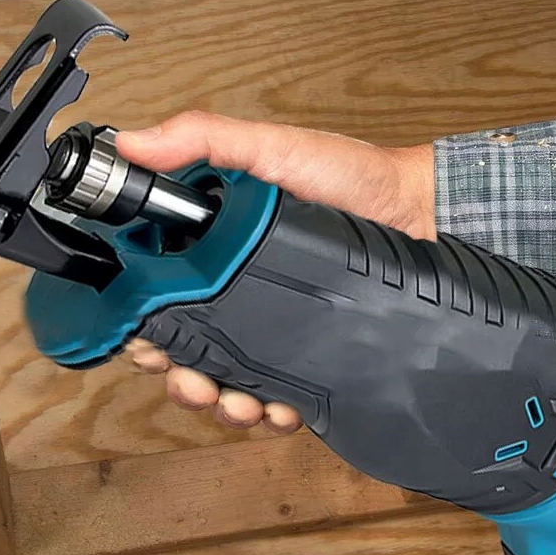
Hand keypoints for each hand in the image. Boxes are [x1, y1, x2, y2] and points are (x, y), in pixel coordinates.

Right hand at [115, 111, 436, 431]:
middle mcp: (243, 295)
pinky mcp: (311, 356)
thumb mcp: (271, 148)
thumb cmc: (352, 178)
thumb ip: (203, 139)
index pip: (165, 298)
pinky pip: (279, 398)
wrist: (421, 214)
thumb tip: (134, 144)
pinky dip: (270, 415)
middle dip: (181, 378)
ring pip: (228, 384)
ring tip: (237, 401)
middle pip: (189, 353)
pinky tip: (276, 409)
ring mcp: (277, 330)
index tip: (147, 345)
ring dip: (221, 402)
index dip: (148, 327)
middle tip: (192, 380)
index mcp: (220, 252)